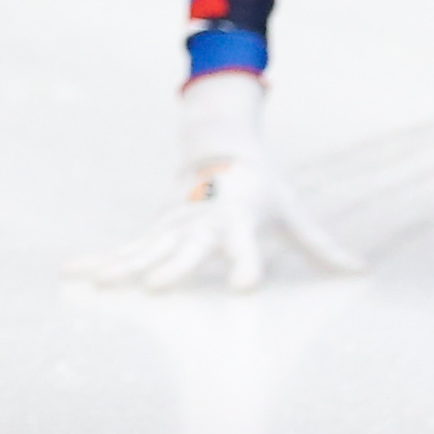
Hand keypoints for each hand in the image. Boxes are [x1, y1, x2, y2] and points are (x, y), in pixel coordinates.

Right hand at [76, 71, 362, 292]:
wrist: (222, 146)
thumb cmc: (264, 188)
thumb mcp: (293, 212)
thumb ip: (322, 246)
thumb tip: (361, 271)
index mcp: (241, 221)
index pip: (245, 249)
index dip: (245, 267)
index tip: (242, 288)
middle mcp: (203, 224)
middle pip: (187, 250)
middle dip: (172, 268)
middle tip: (154, 288)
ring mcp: (173, 224)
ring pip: (145, 249)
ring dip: (121, 267)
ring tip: (98, 286)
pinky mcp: (155, 227)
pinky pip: (125, 248)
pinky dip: (99, 260)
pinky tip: (72, 274)